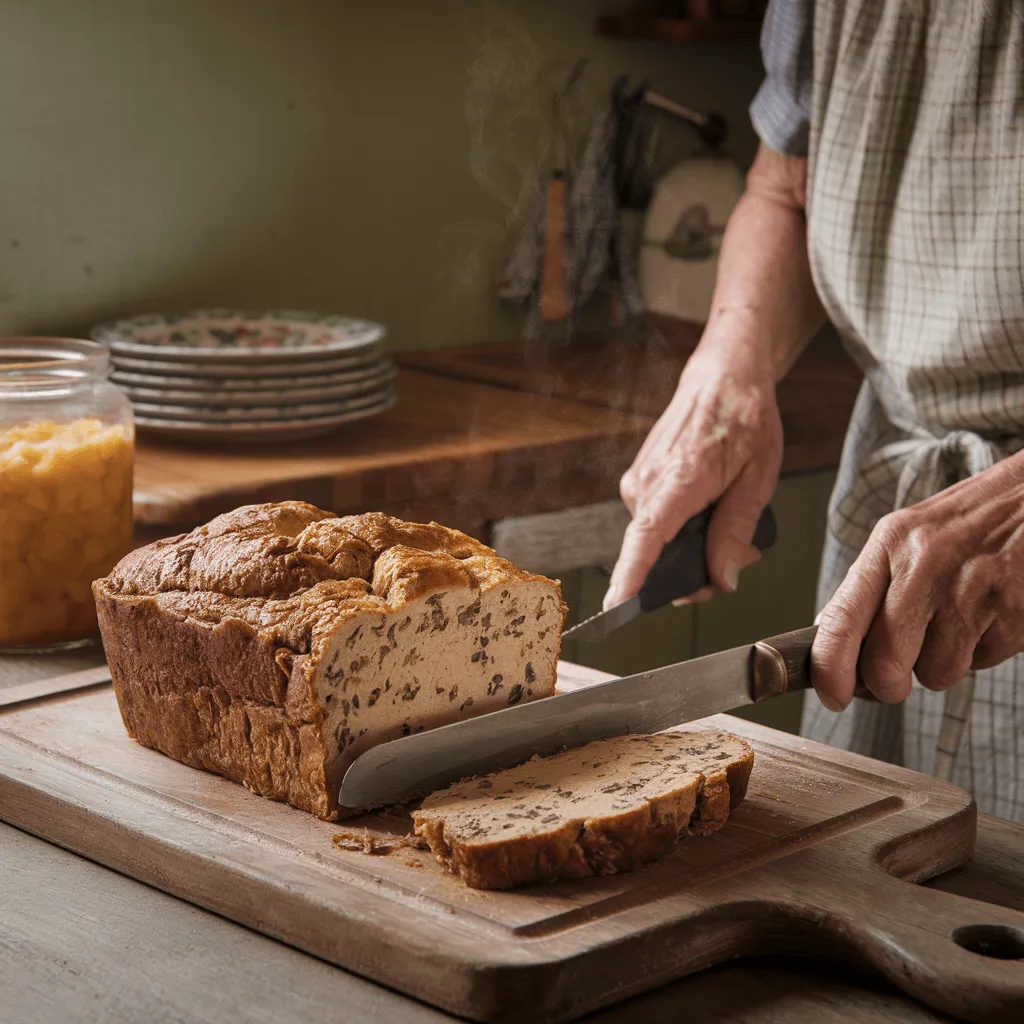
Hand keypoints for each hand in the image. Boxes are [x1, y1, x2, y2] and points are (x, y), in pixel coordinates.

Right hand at [604, 316, 782, 609]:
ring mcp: (638, 483)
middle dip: (694, 571)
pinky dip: (682, 530)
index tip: (616, 606)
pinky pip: (656, 525)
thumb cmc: (744, 419)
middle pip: (656, 554)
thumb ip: (735, 531)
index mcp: (678, 479)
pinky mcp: (638, 484)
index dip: (632, 575)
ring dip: (692, 549)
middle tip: (738, 557)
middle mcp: (647, 483)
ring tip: (729, 523)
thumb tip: (722, 580)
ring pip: (658, 543)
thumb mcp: (757, 478)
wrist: (721, 377)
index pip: (647, 536)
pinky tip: (708, 512)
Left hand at [812, 452, 1023, 710]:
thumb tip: (831, 639)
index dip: (829, 669)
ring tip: (961, 618)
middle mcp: (926, 565)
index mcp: (891, 544)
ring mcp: (973, 590)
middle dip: (888, 684)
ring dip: (945, 661)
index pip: (842, 618)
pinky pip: (983, 662)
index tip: (831, 695)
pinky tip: (992, 612)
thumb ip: (873, 585)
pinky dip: (984, 650)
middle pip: (886, 661)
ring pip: (937, 672)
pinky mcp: (1016, 612)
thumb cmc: (974, 521)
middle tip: (896, 678)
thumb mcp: (912, 535)